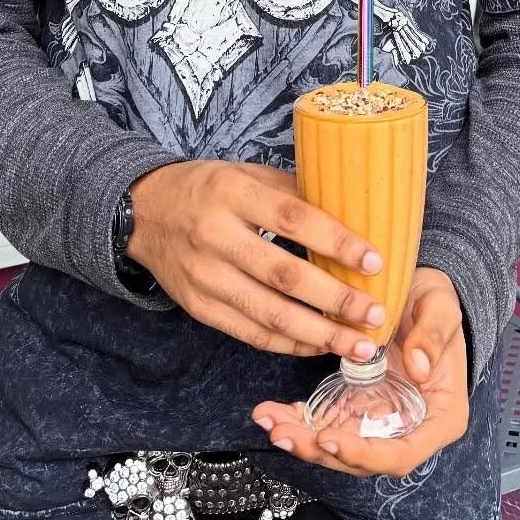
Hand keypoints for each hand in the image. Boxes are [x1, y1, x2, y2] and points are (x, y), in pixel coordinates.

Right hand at [127, 160, 387, 360]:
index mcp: (232, 193)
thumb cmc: (207, 189)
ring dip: (320, 334)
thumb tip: (351, 216)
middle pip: (285, 276)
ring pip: (270, 315)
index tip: (375, 261)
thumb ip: (292, 195)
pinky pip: (251, 333)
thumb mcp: (246, 174)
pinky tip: (319, 345)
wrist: (144, 214)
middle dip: (337, 300)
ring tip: (358, 344)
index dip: (336, 242)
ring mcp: (205, 277)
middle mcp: (215, 236)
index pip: (293, 220)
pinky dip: (289, 344)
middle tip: (376, 315)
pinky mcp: (199, 308)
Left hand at [251, 268, 469, 476]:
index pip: (402, 454)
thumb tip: (418, 367)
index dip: (364, 454)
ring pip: (340, 445)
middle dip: (320, 451)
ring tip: (270, 422)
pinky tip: (273, 412)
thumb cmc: (437, 304)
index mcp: (439, 418)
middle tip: (283, 433)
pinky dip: (300, 421)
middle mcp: (408, 429)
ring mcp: (380, 421)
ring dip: (303, 441)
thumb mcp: (441, 309)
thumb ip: (433, 335)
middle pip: (363, 459)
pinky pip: (328, 423)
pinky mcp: (357, 407)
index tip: (329, 438)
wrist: (420, 296)